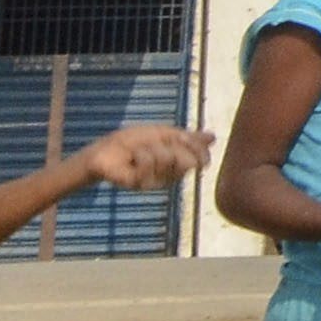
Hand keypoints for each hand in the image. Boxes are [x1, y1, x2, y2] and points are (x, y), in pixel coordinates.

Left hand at [75, 125, 214, 193]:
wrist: (106, 150)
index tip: (182, 137)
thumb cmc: (134, 142)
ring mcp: (157, 182)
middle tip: (156, 143)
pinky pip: (150, 162)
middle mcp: (171, 175)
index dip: (195, 147)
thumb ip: (188, 138)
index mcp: (178, 163)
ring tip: (140, 151)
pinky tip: (133, 158)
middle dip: (173, 145)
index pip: (200, 159)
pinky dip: (141, 154)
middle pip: (188, 159)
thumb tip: (214, 137)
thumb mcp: (164, 135)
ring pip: (168, 157)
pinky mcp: (142, 185)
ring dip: (152, 147)